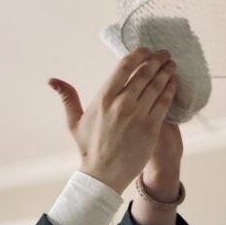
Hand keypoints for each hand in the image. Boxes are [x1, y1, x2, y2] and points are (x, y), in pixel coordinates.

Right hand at [48, 47, 177, 193]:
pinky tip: (173, 82)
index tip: (146, 50)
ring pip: (157, 85)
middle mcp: (122, 103)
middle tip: (164, 53)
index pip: (125, 66)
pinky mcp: (151, 127)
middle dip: (157, 60)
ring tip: (171, 64)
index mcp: (104, 97)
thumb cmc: (89, 148)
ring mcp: (138, 115)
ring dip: (167, 71)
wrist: (103, 174)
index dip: (139, 54)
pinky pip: (164, 102)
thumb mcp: (74, 121)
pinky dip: (170, 89)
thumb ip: (67, 97)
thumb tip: (51, 80)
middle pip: (145, 72)